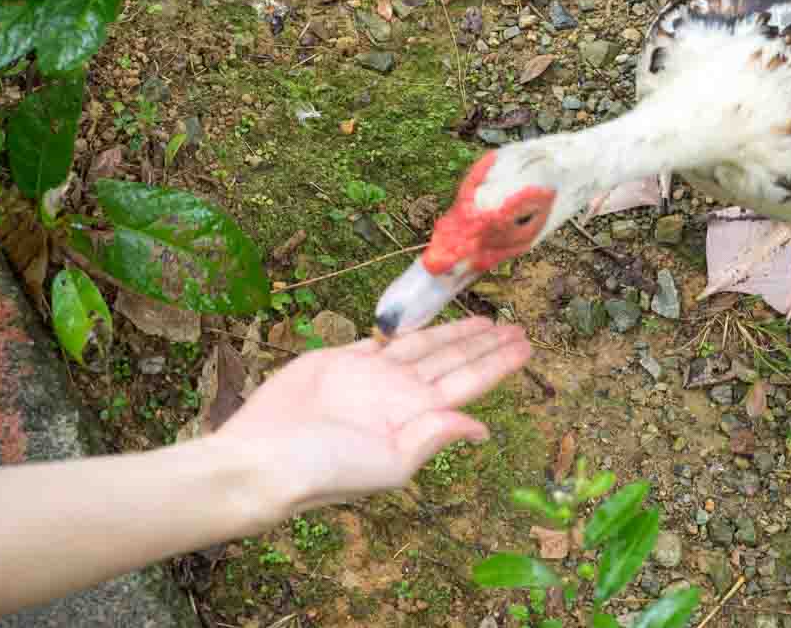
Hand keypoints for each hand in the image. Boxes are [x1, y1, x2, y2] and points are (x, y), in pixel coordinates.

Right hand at [215, 317, 530, 522]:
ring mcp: (372, 376)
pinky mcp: (341, 361)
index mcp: (417, 418)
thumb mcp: (390, 463)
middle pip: (454, 361)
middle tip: (516, 327)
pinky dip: (405, 331)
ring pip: (425, 345)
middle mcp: (400, 394)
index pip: (469, 383)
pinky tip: (427, 326)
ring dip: (455, 334)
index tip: (525, 347)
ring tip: (486, 322)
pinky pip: (382, 340)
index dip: (498, 364)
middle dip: (485, 345)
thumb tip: (482, 428)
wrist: (265, 457)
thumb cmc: (326, 468)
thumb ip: (434, 437)